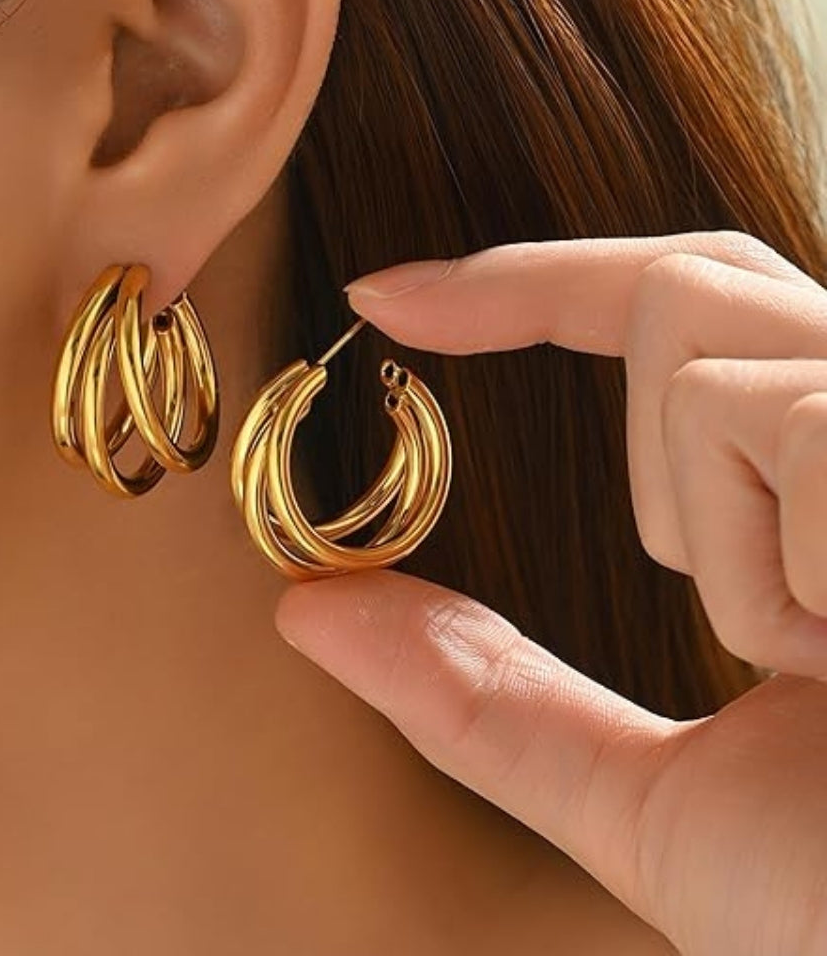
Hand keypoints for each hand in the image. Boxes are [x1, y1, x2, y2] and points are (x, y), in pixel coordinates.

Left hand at [275, 232, 826, 955]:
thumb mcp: (651, 805)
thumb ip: (484, 704)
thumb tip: (312, 614)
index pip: (677, 297)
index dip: (520, 284)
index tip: (385, 296)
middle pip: (686, 284)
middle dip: (638, 433)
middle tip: (705, 592)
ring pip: (715, 379)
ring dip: (720, 559)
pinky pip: (796, 429)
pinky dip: (783, 586)